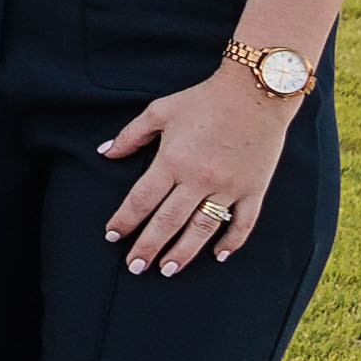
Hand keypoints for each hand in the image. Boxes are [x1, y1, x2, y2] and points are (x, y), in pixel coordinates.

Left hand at [99, 66, 297, 274]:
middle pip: (168, 221)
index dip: (124, 220)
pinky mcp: (255, 188)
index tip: (112, 237)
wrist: (256, 90)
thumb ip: (131, 135)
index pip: (141, 199)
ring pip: (203, 228)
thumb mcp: (160, 111)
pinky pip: (244, 222)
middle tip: (135, 268)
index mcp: (172, 160)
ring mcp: (229, 186)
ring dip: (184, 252)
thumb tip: (104, 154)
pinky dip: (233, 241)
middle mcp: (199, 178)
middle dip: (148, 246)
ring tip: (168, 270)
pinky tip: (220, 256)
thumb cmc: (204, 99)